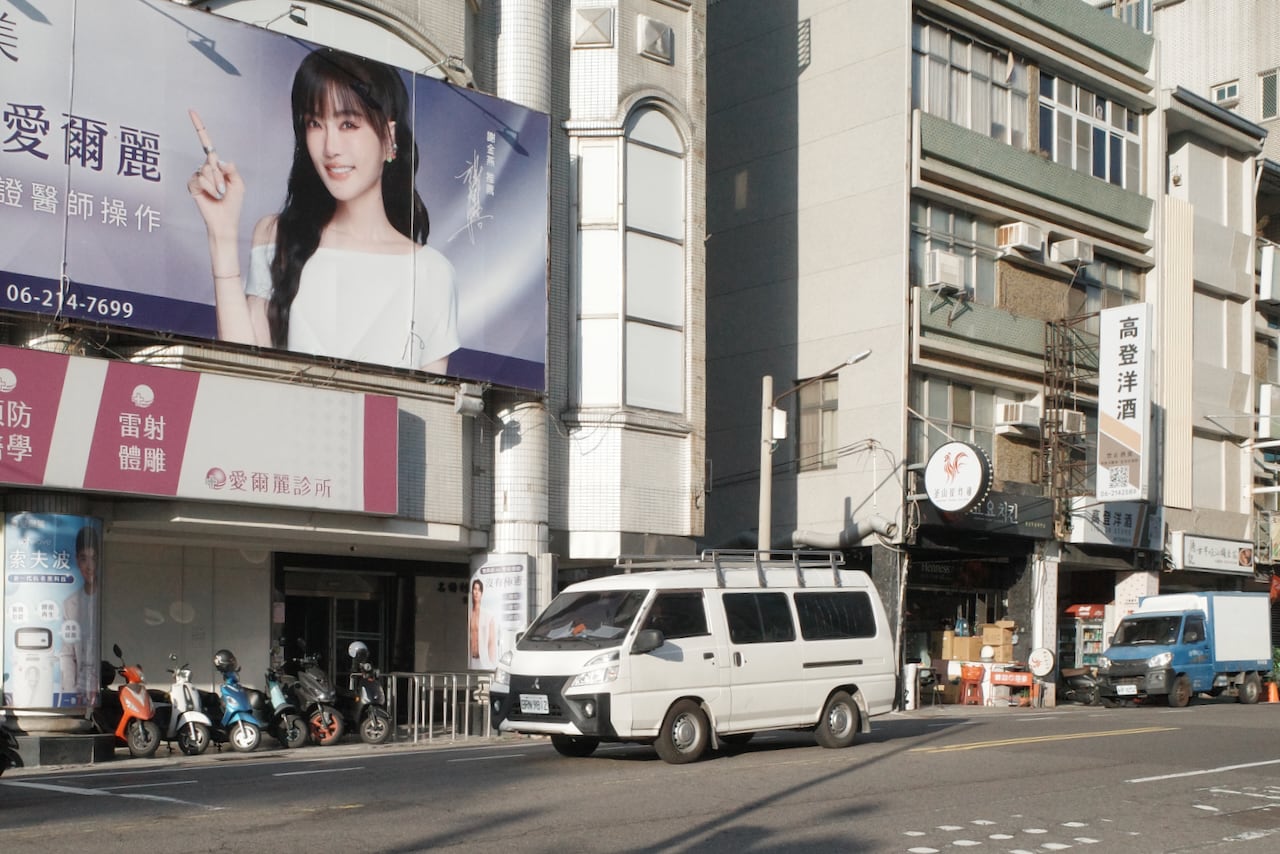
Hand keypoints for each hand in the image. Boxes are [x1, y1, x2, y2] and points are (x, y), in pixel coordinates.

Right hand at [186, 109, 244, 242]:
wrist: (225, 221)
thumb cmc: (233, 204)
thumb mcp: (239, 184)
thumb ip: (231, 170)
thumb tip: (219, 159)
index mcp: (217, 166)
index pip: (207, 144)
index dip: (200, 128)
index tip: (191, 111)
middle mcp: (206, 168)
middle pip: (211, 161)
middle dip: (221, 176)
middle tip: (224, 190)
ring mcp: (197, 176)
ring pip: (206, 171)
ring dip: (216, 185)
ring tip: (219, 195)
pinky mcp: (192, 185)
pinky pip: (200, 179)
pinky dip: (209, 188)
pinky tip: (212, 197)